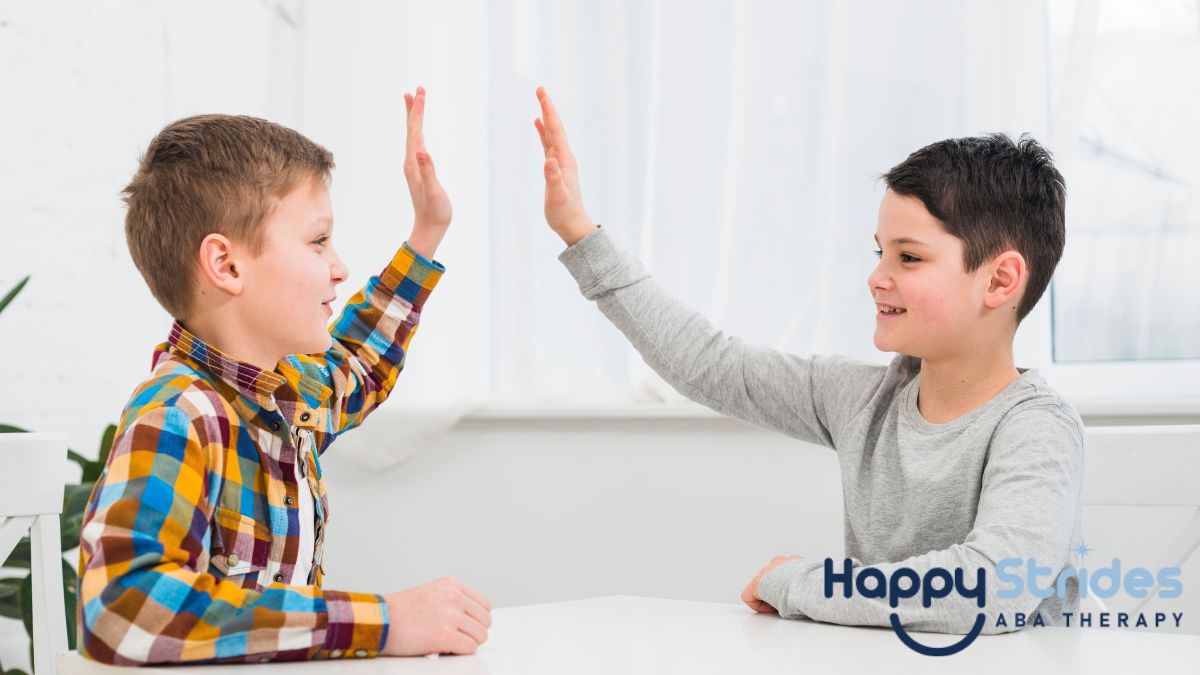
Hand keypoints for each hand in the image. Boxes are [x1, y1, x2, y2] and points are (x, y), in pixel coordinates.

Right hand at [380, 577, 491, 655]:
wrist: (378, 621)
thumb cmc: (398, 612)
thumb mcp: (430, 593)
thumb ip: (452, 600)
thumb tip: (473, 619)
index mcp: (451, 585)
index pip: (485, 605)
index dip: (476, 619)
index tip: (466, 626)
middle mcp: (454, 597)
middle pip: (485, 621)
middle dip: (473, 632)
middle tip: (456, 637)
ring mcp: (450, 615)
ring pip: (480, 636)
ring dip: (466, 643)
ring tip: (448, 643)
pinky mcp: (445, 635)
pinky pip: (469, 648)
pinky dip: (459, 652)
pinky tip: (445, 649)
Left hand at [403, 87, 451, 259]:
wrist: (429, 229)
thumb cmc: (434, 212)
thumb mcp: (433, 192)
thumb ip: (428, 172)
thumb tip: (422, 151)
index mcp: (414, 163)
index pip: (415, 132)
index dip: (418, 111)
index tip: (421, 93)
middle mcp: (411, 162)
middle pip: (411, 130)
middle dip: (414, 109)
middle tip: (417, 89)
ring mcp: (414, 166)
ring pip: (413, 136)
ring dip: (414, 118)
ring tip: (414, 101)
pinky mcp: (419, 171)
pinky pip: (417, 144)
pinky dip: (418, 132)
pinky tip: (420, 131)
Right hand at [533, 87, 596, 245]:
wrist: (573, 225)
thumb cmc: (564, 213)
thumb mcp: (557, 197)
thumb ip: (553, 178)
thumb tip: (549, 160)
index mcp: (565, 161)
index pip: (556, 131)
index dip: (549, 111)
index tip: (542, 94)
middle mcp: (564, 157)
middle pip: (555, 127)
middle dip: (548, 107)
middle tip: (540, 89)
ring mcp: (560, 161)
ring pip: (552, 133)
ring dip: (546, 116)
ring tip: (540, 100)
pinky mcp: (556, 167)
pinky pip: (548, 144)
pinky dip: (543, 132)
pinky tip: (538, 124)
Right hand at [741, 555, 803, 613]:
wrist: (815, 586)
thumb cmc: (798, 598)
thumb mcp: (780, 610)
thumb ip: (773, 607)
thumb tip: (780, 609)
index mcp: (759, 581)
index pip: (747, 595)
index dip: (758, 606)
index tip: (769, 610)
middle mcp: (768, 568)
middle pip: (762, 583)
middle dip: (770, 593)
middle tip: (782, 604)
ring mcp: (781, 562)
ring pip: (776, 573)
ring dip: (781, 583)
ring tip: (793, 594)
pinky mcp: (794, 559)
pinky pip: (788, 567)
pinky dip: (792, 575)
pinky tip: (801, 585)